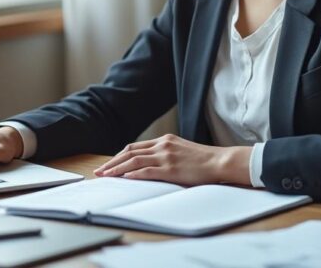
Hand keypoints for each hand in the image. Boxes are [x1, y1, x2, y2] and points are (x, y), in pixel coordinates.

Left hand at [93, 134, 251, 185]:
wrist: (220, 161)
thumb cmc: (203, 160)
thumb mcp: (181, 151)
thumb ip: (166, 154)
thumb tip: (150, 165)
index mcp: (164, 140)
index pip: (135, 146)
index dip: (119, 156)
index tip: (109, 164)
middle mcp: (162, 145)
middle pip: (130, 152)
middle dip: (112, 162)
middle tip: (100, 171)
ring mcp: (166, 156)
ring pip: (134, 161)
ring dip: (117, 169)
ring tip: (106, 176)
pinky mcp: (170, 168)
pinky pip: (146, 171)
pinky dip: (132, 175)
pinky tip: (123, 179)